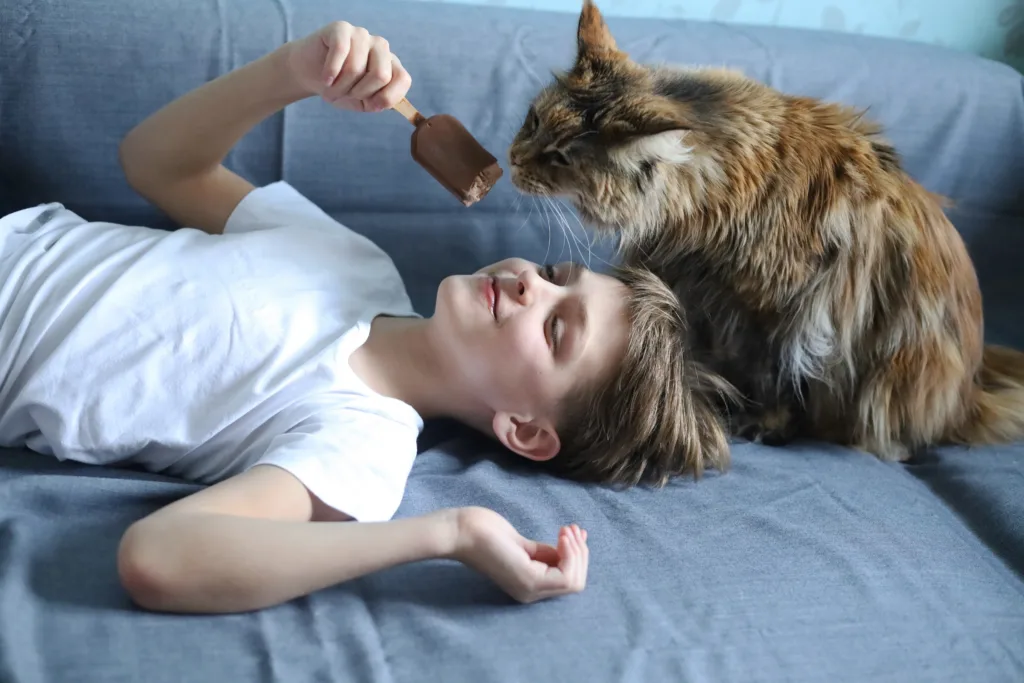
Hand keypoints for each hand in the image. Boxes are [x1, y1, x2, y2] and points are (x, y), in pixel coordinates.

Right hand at [285, 22, 411, 111]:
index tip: (370, 105)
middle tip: (346, 94)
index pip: (403, 79)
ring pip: (356, 68)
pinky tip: (326, 79)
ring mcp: (362, 35)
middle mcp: (381, 47)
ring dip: (339, 87)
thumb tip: (382, 101)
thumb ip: (380, 102)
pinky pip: (341, 51)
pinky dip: (330, 72)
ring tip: (331, 88)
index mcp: (391, 65)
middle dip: (359, 93)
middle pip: (381, 75)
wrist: (310, 74)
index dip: (387, 98)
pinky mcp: (341, 29)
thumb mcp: (363, 103)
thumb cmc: (340, 88)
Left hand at [451, 507, 588, 602]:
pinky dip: (571, 554)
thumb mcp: (524, 544)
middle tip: (571, 529)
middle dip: (581, 554)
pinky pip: (566, 576)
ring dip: (578, 552)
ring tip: (566, 530)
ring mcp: (529, 589)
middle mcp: (530, 593)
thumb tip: (572, 546)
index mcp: (529, 586)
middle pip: (576, 583)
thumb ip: (546, 552)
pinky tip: (562, 536)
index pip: (569, 581)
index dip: (578, 557)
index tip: (573, 531)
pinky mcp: (528, 579)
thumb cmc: (485, 533)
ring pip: (574, 581)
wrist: (460, 531)